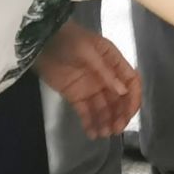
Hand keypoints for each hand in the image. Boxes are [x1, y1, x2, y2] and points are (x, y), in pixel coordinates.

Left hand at [35, 22, 141, 140]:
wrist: (40, 41)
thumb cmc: (67, 39)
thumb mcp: (87, 51)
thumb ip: (105, 71)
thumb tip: (123, 91)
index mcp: (113, 62)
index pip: (131, 82)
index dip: (133, 98)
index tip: (129, 114)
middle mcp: (105, 77)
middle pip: (119, 99)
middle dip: (119, 115)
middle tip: (115, 129)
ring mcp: (90, 87)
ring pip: (103, 108)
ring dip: (106, 122)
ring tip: (103, 134)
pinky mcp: (75, 96)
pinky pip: (86, 112)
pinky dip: (90, 123)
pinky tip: (92, 134)